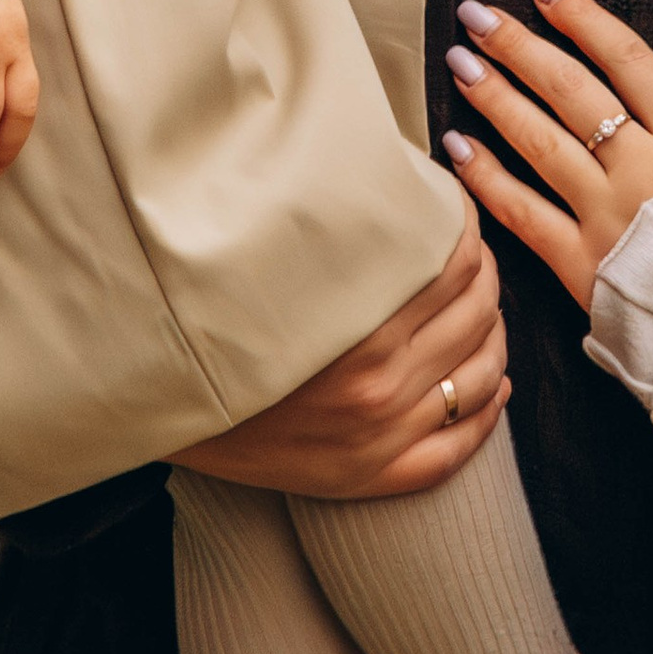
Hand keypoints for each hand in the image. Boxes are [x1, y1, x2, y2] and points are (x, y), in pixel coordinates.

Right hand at [171, 216, 507, 499]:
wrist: (158, 402)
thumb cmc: (213, 316)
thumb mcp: (274, 262)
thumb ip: (338, 227)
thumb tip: (393, 176)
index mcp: (357, 328)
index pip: (455, 263)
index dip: (466, 229)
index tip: (456, 210)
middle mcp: (377, 387)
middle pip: (477, 313)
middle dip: (485, 276)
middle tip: (471, 256)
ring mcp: (379, 437)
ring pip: (480, 377)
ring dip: (494, 337)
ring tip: (484, 312)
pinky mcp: (370, 477)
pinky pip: (456, 450)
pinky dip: (487, 413)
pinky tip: (493, 386)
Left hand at [439, 0, 652, 312]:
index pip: (626, 58)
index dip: (580, 16)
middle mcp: (642, 168)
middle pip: (570, 91)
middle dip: (519, 46)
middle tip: (476, 13)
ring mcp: (606, 215)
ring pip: (539, 142)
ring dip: (495, 98)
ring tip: (458, 63)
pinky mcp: (581, 265)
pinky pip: (523, 214)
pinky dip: (487, 178)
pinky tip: (458, 146)